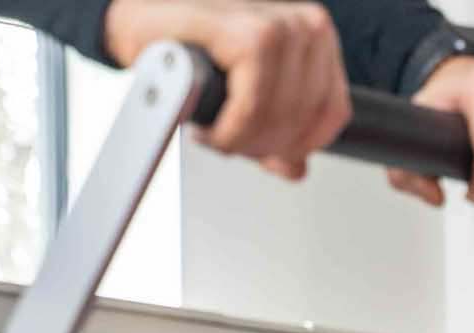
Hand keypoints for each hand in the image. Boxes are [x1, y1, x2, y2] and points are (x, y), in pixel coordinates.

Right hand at [105, 0, 350, 180]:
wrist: (140, 21)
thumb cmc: (191, 47)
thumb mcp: (246, 91)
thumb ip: (276, 126)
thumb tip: (296, 169)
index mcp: (315, 36)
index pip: (333, 112)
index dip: (299, 146)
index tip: (269, 156)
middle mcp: (304, 25)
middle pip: (305, 119)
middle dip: (264, 146)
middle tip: (231, 146)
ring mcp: (280, 26)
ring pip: (281, 116)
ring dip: (244, 142)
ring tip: (216, 135)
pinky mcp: (249, 34)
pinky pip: (254, 107)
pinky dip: (231, 131)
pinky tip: (210, 129)